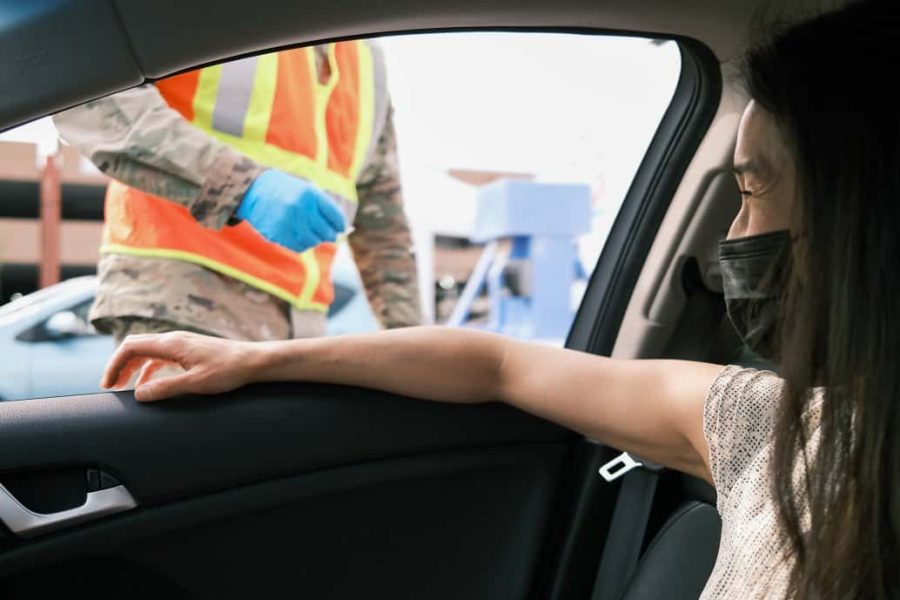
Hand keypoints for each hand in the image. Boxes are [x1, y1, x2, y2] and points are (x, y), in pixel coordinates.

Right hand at [101, 331, 261, 401]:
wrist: (253, 361)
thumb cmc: (228, 370)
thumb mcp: (196, 383)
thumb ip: (166, 388)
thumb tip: (138, 394)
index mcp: (172, 344)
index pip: (131, 347)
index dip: (114, 364)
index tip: (107, 384)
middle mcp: (174, 339)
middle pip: (136, 347)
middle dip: (119, 365)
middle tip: (110, 386)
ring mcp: (182, 344)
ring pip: (148, 351)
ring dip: (133, 367)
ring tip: (124, 386)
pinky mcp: (189, 350)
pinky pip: (161, 356)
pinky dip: (148, 368)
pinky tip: (149, 383)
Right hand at [236, 169, 345, 251]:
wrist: (254, 189)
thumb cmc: (286, 190)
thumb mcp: (306, 190)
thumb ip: (322, 208)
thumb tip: (342, 230)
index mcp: (311, 194)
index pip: (335, 216)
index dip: (341, 224)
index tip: (342, 228)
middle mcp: (300, 208)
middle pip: (326, 231)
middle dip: (330, 235)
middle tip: (330, 235)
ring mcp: (288, 222)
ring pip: (313, 241)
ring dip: (316, 240)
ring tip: (313, 235)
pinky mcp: (278, 233)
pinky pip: (298, 246)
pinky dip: (302, 244)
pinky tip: (300, 237)